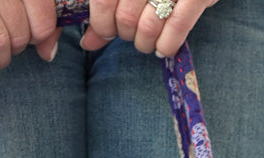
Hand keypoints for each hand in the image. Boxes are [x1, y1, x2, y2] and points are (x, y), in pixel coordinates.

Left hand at [80, 0, 217, 57]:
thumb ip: (104, 7)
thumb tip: (87, 43)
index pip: (104, 4)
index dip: (102, 25)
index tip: (107, 29)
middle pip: (125, 20)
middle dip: (125, 34)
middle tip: (132, 29)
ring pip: (147, 29)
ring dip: (144, 43)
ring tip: (147, 39)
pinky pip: (176, 29)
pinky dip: (166, 46)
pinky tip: (163, 47)